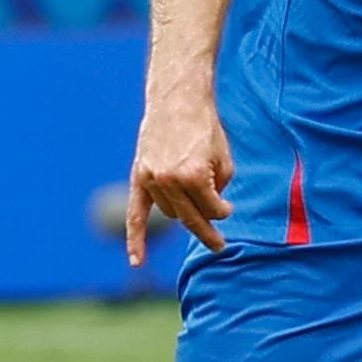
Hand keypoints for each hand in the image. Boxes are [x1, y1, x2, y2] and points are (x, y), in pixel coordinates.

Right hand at [125, 88, 232, 259]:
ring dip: (184, 212)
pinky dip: (136, 239)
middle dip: (207, 230)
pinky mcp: (139, 177)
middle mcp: (169, 181)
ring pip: (170, 213)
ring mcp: (151, 180)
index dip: (222, 211)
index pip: (212, 209)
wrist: (177, 100)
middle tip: (220, 244)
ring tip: (194, 202)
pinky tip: (137, 262)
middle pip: (191, 218)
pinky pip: (134, 215)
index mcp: (193, 176)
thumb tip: (211, 211)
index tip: (227, 209)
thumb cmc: (205, 128)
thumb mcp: (223, 159)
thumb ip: (217, 189)